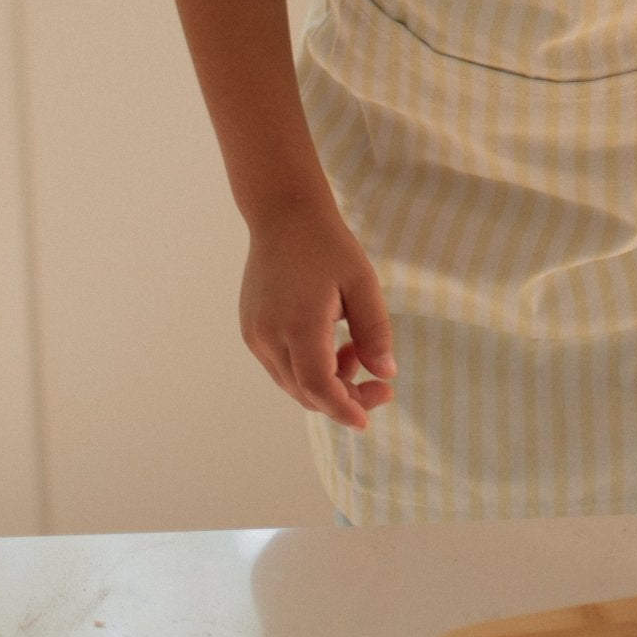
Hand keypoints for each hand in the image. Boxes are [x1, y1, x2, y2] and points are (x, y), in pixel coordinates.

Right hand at [239, 201, 396, 429]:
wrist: (284, 216)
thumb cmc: (328, 246)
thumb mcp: (362, 284)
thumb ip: (375, 331)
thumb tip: (386, 374)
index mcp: (298, 324)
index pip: (318, 387)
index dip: (344, 408)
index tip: (368, 420)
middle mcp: (268, 336)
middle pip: (305, 392)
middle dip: (343, 397)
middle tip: (379, 383)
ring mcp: (254, 335)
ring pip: (292, 383)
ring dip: (326, 382)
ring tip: (354, 350)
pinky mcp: (250, 330)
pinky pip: (281, 366)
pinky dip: (308, 369)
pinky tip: (332, 342)